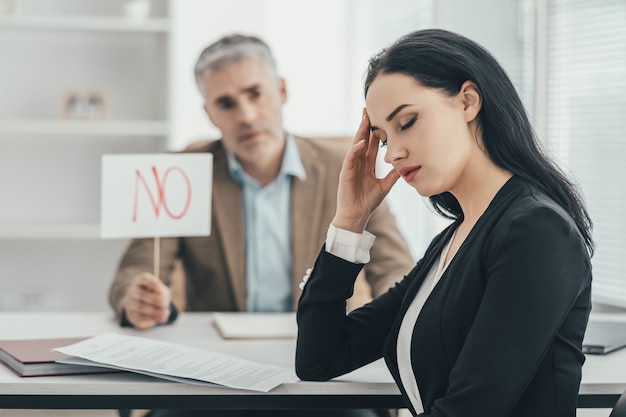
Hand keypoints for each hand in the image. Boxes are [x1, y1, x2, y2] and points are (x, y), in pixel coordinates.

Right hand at [121, 273, 171, 329]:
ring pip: (139, 307)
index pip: (144, 278)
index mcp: (141, 280)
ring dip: (154, 312)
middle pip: (140, 294)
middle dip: (155, 301)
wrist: (147, 305)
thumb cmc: (157, 295)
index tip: (159, 288)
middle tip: (165, 305)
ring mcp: (129, 302)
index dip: (151, 283)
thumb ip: (163, 295)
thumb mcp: (162, 291)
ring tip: (165, 313)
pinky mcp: (130, 314)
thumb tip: (163, 307)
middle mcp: (132, 290)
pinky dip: (150, 318)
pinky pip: (139, 317)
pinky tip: (158, 318)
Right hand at [332, 110, 400, 232]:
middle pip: (362, 139)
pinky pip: (350, 159)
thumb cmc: (368, 202)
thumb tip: (405, 166)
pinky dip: (355, 150)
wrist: (356, 216)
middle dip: (365, 125)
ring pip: (356, 145)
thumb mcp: (385, 186)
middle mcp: (358, 163)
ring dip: (359, 132)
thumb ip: (393, 175)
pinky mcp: (345, 173)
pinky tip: (360, 142)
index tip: (380, 117)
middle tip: (368, 109)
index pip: (371, 144)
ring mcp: (351, 166)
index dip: (375, 131)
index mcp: (367, 165)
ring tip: (364, 119)